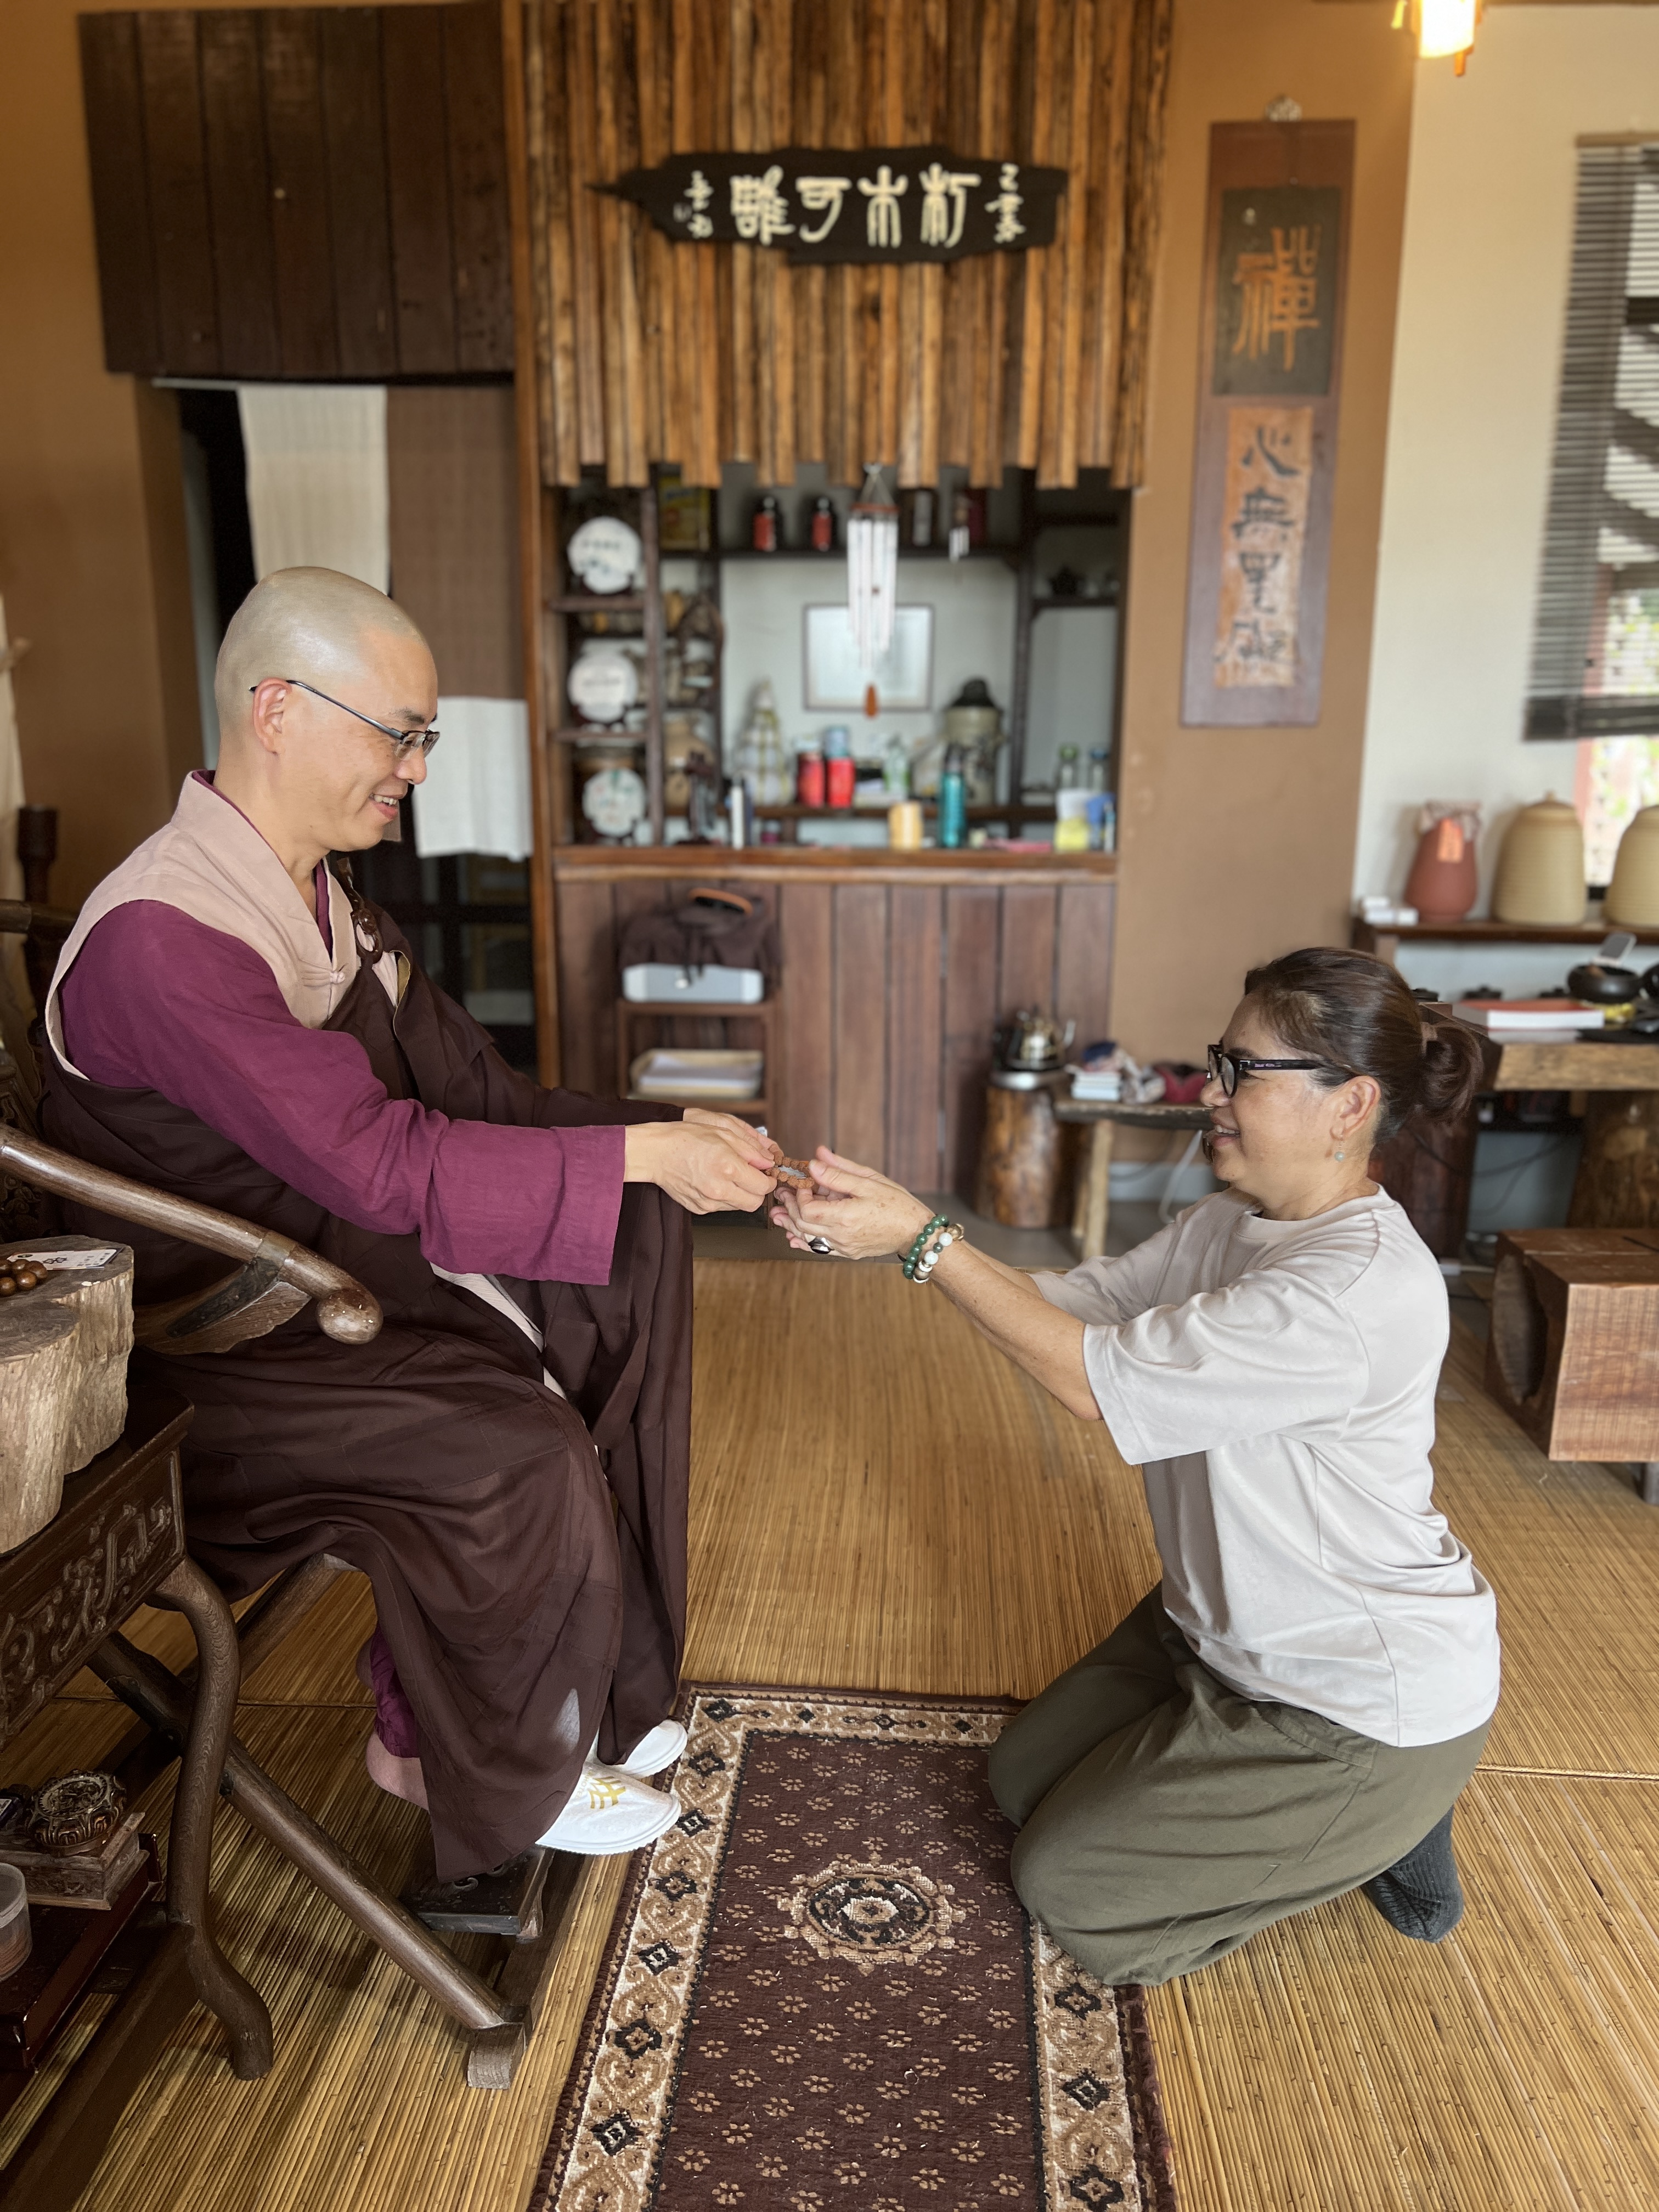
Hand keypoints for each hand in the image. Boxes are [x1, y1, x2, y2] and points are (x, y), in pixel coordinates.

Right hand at [625, 1113, 780, 1214]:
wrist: (656, 1153)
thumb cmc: (685, 1139)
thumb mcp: (723, 1133)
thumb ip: (750, 1150)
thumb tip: (768, 1162)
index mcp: (728, 1168)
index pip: (764, 1186)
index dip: (770, 1180)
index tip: (768, 1174)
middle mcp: (719, 1189)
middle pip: (755, 1202)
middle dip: (758, 1191)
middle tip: (753, 1177)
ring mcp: (708, 1202)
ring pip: (739, 1206)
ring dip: (741, 1194)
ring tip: (729, 1176)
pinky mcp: (699, 1208)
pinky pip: (721, 1207)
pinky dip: (725, 1197)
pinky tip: (714, 1181)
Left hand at [768, 1147, 935, 1258]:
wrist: (916, 1232)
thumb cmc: (897, 1204)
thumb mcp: (869, 1181)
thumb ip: (838, 1171)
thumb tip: (815, 1160)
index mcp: (845, 1216)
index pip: (807, 1209)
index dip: (799, 1195)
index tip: (803, 1183)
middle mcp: (841, 1235)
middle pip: (802, 1224)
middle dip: (789, 1207)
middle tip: (783, 1194)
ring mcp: (843, 1247)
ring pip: (807, 1238)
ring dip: (790, 1225)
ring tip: (778, 1214)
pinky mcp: (847, 1253)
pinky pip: (819, 1249)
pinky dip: (803, 1241)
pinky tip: (793, 1236)